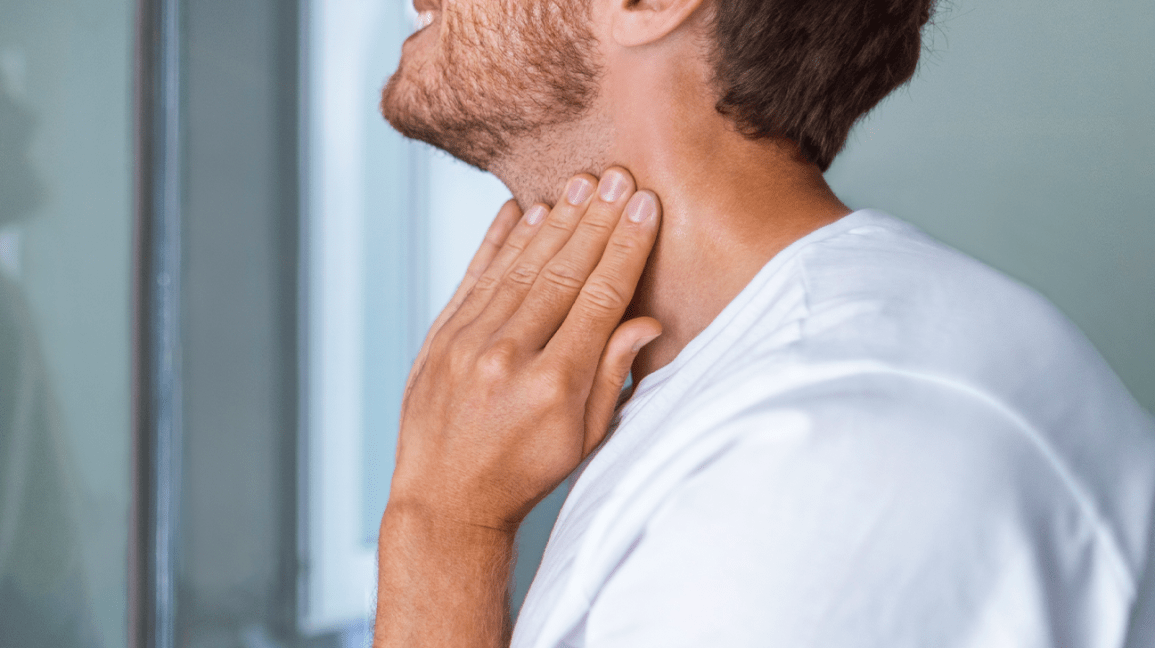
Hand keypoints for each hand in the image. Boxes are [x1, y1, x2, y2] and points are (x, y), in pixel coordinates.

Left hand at [388, 167, 661, 531]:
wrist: (444, 500)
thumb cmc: (523, 474)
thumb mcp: (583, 439)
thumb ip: (613, 376)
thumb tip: (646, 322)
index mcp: (552, 385)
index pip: (599, 298)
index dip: (625, 248)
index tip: (645, 208)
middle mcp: (507, 356)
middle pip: (562, 271)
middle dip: (596, 220)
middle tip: (619, 177)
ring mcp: (467, 343)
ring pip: (520, 266)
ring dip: (554, 220)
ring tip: (582, 184)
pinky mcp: (439, 337)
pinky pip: (474, 277)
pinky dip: (499, 241)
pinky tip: (521, 209)